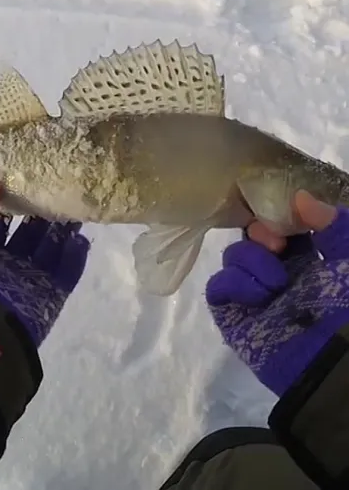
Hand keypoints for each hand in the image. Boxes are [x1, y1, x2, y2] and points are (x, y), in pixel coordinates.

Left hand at [0, 182, 89, 346]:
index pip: (4, 224)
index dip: (16, 205)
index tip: (29, 183)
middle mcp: (10, 264)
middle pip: (33, 235)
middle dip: (45, 216)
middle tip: (59, 192)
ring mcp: (32, 280)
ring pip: (52, 251)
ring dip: (64, 232)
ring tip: (76, 210)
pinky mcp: (51, 295)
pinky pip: (67, 274)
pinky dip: (75, 257)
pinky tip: (81, 239)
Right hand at [205, 190, 348, 396]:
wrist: (333, 360)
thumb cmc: (345, 305)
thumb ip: (333, 223)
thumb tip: (301, 196)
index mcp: (307, 257)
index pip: (280, 225)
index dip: (275, 214)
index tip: (280, 212)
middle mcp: (277, 270)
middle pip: (251, 236)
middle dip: (260, 233)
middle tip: (276, 244)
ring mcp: (253, 291)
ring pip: (233, 256)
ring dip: (252, 261)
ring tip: (275, 283)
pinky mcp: (233, 312)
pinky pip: (219, 285)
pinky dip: (235, 284)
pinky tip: (259, 295)